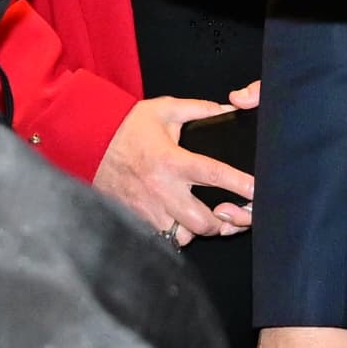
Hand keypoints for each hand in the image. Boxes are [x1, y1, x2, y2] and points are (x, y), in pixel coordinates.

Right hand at [95, 85, 256, 242]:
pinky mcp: (138, 220)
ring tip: (206, 218)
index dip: (240, 185)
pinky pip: (165, 238)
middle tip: (231, 213)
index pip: (214, 175)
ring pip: (185, 236)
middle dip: (223, 223)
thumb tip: (227, 109)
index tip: (257, 192)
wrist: (89, 142)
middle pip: (203, 222)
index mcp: (172, 161)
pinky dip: (178, 234)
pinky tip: (182, 221)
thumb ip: (199, 109)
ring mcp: (149, 210)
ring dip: (199, 230)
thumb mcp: (164, 109)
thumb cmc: (128, 127)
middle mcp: (162, 190)